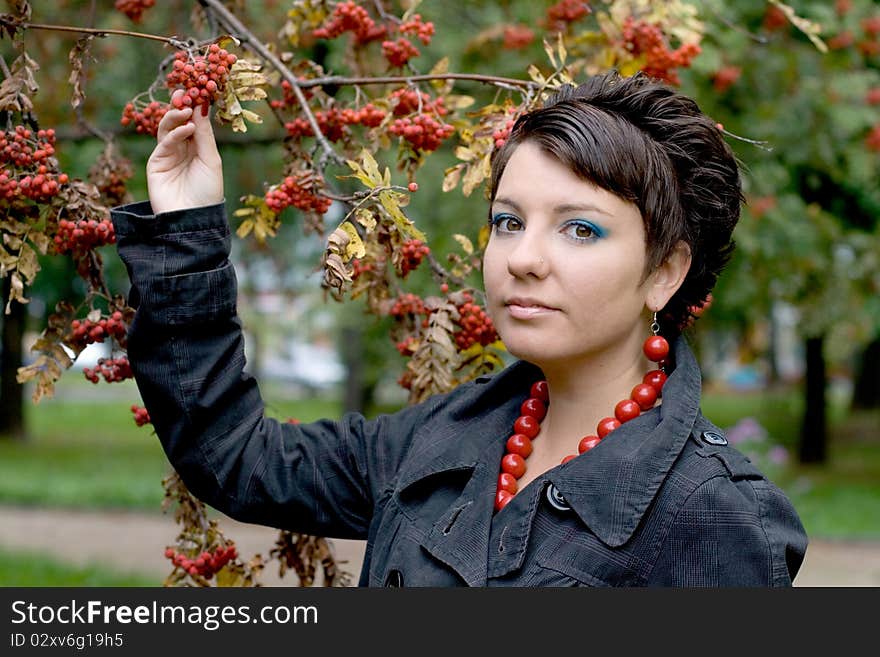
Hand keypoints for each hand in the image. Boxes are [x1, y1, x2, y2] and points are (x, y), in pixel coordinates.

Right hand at [147, 89, 223, 213]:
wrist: (192, 219)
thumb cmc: (208, 192)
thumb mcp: (211, 160)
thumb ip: (205, 134)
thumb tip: (202, 106)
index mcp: (198, 148)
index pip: (195, 121)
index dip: (196, 105)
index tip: (200, 88)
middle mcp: (183, 148)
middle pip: (180, 120)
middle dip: (182, 104)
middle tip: (187, 90)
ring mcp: (168, 154)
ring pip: (168, 127)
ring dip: (176, 115)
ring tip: (187, 108)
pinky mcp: (156, 162)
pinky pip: (164, 142)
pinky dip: (175, 132)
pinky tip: (186, 128)